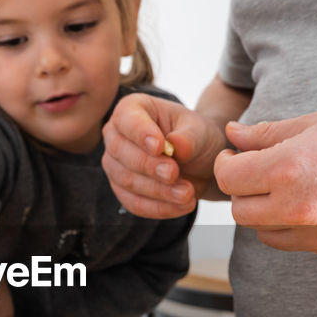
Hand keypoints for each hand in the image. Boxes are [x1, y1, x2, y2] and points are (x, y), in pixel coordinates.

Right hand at [101, 93, 226, 217]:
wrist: (200, 163)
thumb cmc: (196, 137)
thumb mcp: (200, 131)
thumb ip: (189, 137)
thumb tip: (175, 146)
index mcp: (132, 109)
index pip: (127, 119)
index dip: (140, 133)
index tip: (160, 146)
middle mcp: (116, 135)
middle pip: (120, 152)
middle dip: (149, 166)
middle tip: (174, 174)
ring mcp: (115, 164)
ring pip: (126, 181)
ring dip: (157, 191)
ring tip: (187, 193)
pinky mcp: (123, 190)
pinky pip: (134, 203)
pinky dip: (159, 208)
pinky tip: (182, 205)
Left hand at [214, 105, 316, 258]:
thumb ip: (268, 134)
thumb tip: (234, 134)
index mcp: (288, 170)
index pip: (229, 180)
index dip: (226, 165)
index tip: (235, 157)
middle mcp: (298, 209)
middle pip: (241, 212)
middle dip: (243, 191)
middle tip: (258, 172)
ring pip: (266, 234)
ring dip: (267, 213)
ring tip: (291, 188)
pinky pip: (299, 243)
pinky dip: (297, 226)